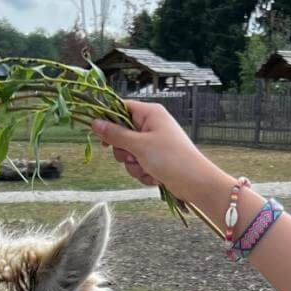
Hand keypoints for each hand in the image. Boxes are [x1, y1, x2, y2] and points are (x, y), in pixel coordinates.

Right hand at [90, 100, 223, 201]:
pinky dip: (143, 173)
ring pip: (128, 153)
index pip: (121, 108)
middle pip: (122, 134)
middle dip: (123, 151)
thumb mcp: (139, 145)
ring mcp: (154, 143)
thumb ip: (115, 134)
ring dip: (133, 166)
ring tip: (147, 169)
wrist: (196, 182)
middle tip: (131, 157)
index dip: (109, 120)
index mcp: (150, 114)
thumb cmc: (171, 158)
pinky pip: (138, 165)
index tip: (101, 135)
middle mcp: (151, 125)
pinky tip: (154, 177)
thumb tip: (94, 123)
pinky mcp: (156, 159)